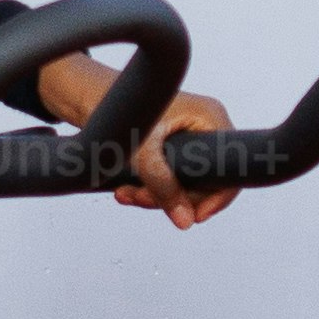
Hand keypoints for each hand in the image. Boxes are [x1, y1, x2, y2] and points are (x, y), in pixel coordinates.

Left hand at [114, 86, 239, 227]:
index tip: (195, 217)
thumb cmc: (120, 113)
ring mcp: (189, 135)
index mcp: (209, 117)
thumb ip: (164, 188)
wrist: (90, 96)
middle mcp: (204, 125)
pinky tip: (125, 189)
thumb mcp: (143, 154)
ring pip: (183, 181)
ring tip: (125, 193)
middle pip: (204, 180)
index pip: (229, 168)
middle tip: (139, 199)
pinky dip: (149, 186)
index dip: (216, 198)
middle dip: (171, 197)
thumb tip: (186, 222)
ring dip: (154, 195)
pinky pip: (170, 175)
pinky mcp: (172, 145)